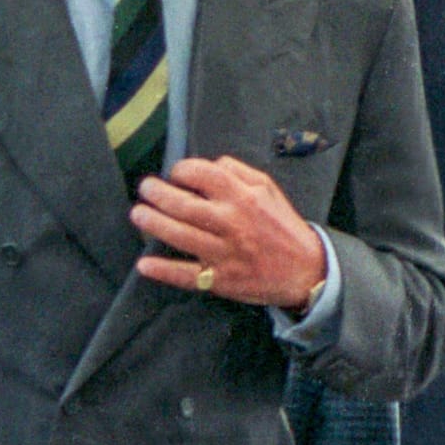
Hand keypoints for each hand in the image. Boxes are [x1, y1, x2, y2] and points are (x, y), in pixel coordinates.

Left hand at [130, 156, 325, 309]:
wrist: (307, 270)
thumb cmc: (281, 225)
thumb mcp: (268, 189)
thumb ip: (237, 171)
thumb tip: (208, 163)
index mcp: (243, 197)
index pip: (202, 174)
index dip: (181, 171)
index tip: (175, 175)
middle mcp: (232, 223)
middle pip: (183, 205)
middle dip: (157, 194)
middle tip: (145, 189)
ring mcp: (225, 253)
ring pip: (180, 236)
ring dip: (153, 224)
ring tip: (138, 215)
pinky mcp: (222, 280)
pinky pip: (188, 275)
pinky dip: (164, 270)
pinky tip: (145, 264)